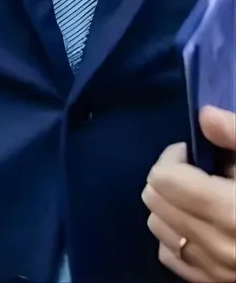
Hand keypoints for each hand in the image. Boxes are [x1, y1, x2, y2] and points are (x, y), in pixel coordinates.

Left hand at [144, 106, 235, 280]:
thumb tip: (205, 116)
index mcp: (230, 212)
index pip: (163, 178)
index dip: (175, 157)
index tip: (196, 153)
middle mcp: (219, 247)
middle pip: (154, 201)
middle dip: (170, 179)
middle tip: (201, 173)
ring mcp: (218, 272)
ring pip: (159, 229)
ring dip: (170, 207)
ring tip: (202, 198)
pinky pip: (174, 258)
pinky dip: (178, 238)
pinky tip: (203, 225)